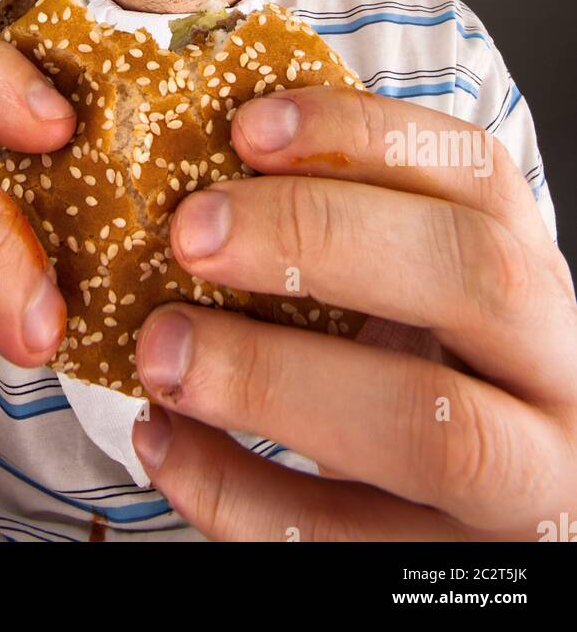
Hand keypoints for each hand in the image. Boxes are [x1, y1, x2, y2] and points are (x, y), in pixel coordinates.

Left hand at [131, 86, 576, 540]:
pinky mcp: (442, 570)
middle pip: (472, 279)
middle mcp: (552, 371)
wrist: (486, 502)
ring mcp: (518, 484)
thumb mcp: (410, 289)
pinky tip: (162, 437)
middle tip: (191, 231)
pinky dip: (233, 489)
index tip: (246, 128)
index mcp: (529, 275)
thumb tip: (201, 167)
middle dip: (320, 237)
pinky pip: (341, 540)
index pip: (475, 175)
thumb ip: (341, 227)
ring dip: (272, 379)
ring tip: (162, 348)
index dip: (362, 137)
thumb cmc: (425, 370)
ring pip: (430, 431)